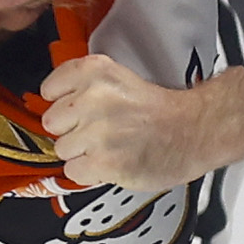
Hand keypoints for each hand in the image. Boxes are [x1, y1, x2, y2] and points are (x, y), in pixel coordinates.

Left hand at [42, 54, 243, 189]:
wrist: (194, 131)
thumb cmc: (161, 111)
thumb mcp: (119, 79)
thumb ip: (85, 87)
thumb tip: (54, 106)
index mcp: (95, 71)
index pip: (50, 89)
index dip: (63, 104)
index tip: (75, 110)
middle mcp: (93, 98)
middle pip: (52, 122)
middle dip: (71, 130)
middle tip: (99, 130)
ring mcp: (97, 131)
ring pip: (62, 149)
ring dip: (82, 153)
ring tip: (109, 147)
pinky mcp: (103, 161)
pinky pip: (74, 171)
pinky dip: (90, 172)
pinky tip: (111, 162)